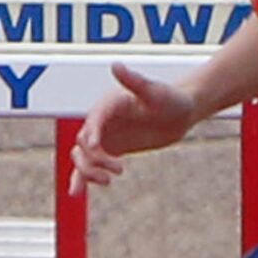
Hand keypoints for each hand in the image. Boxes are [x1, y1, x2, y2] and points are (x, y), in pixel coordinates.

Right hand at [70, 64, 199, 193]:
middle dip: (94, 159)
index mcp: (109, 105)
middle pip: (83, 144)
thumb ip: (136, 82)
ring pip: (83, 157)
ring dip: (89, 171)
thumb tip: (116, 65)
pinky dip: (83, 178)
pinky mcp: (111, 149)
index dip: (93, 134)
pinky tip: (76, 192)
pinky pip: (91, 165)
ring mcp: (105, 136)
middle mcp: (101, 121)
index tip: (97, 147)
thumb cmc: (171, 99)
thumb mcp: (156, 92)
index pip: (94, 121)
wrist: (181, 111)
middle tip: (118, 170)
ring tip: (109, 181)